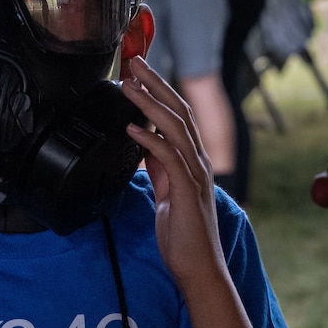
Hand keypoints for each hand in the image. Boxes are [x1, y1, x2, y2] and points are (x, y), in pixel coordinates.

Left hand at [120, 57, 222, 288]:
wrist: (197, 266)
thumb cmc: (182, 232)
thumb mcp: (166, 190)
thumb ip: (159, 165)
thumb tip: (144, 142)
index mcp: (192, 158)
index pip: (178, 113)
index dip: (159, 89)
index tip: (138, 70)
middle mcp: (198, 160)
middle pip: (179, 111)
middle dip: (156, 83)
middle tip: (134, 61)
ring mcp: (195, 174)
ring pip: (175, 128)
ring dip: (150, 104)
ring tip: (129, 86)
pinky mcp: (187, 191)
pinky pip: (169, 158)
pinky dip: (150, 140)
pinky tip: (133, 129)